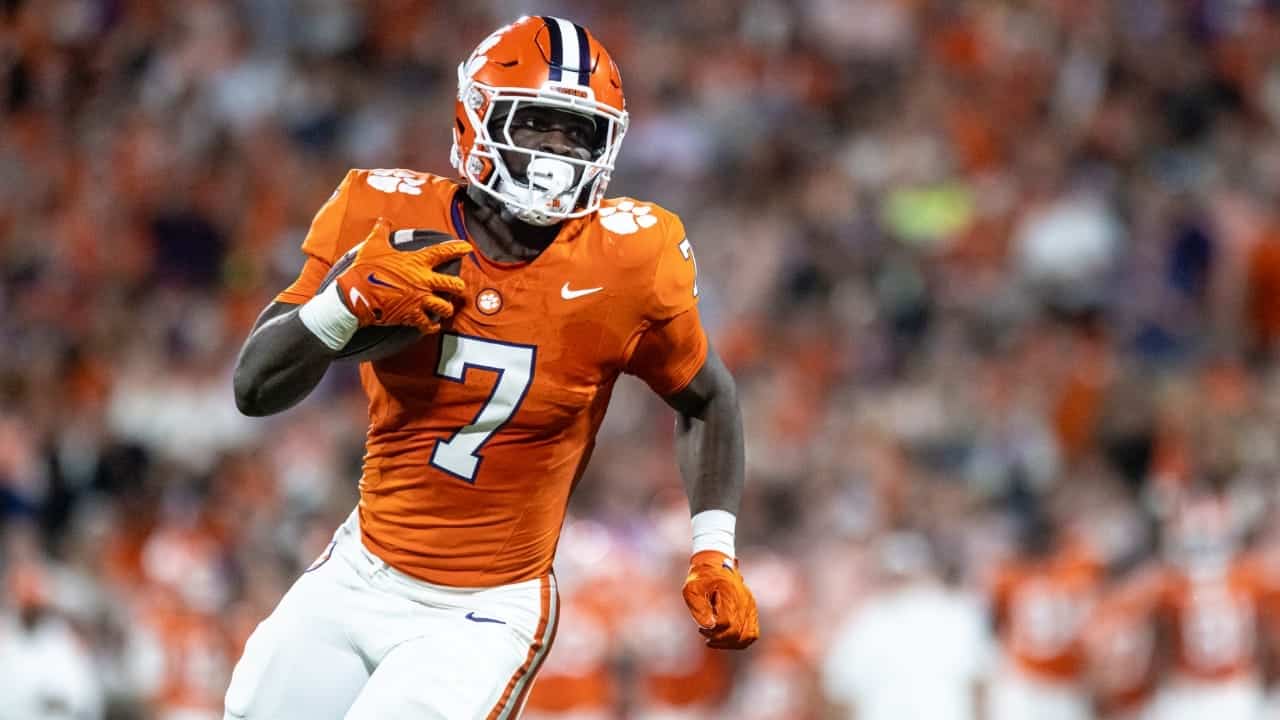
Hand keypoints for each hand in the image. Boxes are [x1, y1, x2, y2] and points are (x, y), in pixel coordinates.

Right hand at [332, 218, 469, 332]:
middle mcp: (423, 282)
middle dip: (458, 286)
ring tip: (446, 307)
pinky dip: (432, 326)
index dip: (457, 249)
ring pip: (445, 307)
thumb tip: (382, 221)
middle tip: (458, 286)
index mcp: (416, 262)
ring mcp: (419, 300)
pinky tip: (433, 325)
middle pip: (452, 285)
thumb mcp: (373, 245)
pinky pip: (429, 324)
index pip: (443, 252)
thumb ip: (382, 231)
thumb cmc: (365, 269)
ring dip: (447, 308)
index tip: (467, 248)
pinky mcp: (411, 316)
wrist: (355, 294)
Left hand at [681, 550, 759, 648]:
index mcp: (730, 594)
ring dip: (730, 643)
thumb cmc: (700, 577)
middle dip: (719, 640)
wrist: (714, 562)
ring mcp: (750, 606)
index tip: (700, 628)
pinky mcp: (752, 609)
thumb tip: (709, 626)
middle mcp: (744, 601)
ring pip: (747, 637)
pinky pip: (753, 633)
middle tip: (704, 634)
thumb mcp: (691, 589)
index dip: (712, 631)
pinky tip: (726, 639)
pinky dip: (741, 641)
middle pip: (736, 633)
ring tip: (714, 640)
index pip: (725, 624)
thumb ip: (698, 608)